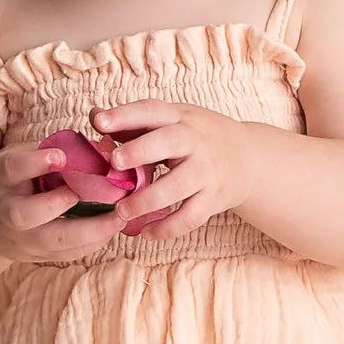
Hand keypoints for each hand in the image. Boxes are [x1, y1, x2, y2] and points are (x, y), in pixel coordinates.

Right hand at [0, 139, 124, 265]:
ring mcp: (21, 238)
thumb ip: (52, 151)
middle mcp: (7, 211)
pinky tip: (113, 228)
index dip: (35, 163)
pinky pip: (68, 254)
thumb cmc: (15, 179)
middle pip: (25, 214)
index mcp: (1, 179)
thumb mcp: (21, 157)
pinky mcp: (38, 256)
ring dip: (91, 231)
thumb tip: (103, 148)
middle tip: (92, 192)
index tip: (61, 156)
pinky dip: (94, 242)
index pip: (13, 169)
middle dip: (58, 204)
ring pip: (53, 242)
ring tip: (120, 216)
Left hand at [91, 100, 258, 239]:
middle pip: (170, 142)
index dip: (125, 115)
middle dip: (141, 150)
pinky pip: (190, 216)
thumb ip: (134, 122)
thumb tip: (94, 116)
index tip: (99, 122)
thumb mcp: (173, 121)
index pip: (151, 111)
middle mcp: (196, 141)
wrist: (249, 159)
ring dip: (148, 200)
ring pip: (178, 186)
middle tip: (114, 162)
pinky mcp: (215, 198)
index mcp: (180, 117)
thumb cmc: (198, 138)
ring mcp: (207, 171)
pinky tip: (145, 232)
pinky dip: (167, 228)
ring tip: (121, 211)